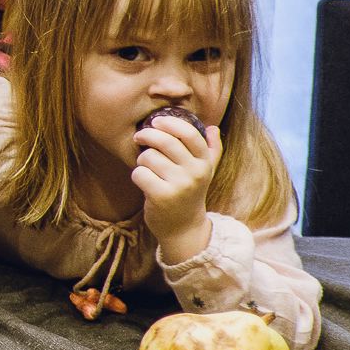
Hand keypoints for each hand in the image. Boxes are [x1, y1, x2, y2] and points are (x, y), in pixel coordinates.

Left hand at [133, 113, 220, 241]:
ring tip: (148, 168)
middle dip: (147, 135)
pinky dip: (137, 175)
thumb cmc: (190, 194)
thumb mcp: (206, 172)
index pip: (190, 133)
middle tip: (139, 136)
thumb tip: (212, 127)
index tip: (156, 121)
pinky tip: (144, 182)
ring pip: (148, 156)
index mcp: (204, 163)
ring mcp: (179, 185)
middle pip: (165, 141)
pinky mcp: (161, 196)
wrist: (184, 228)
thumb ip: (211, 150)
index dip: (170, 123)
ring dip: (142, 159)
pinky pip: (139, 173)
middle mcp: (195, 173)